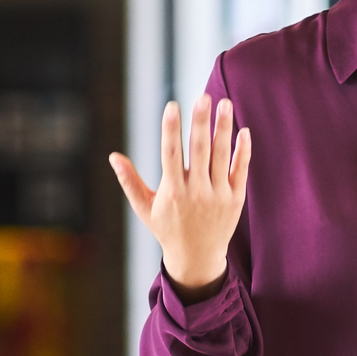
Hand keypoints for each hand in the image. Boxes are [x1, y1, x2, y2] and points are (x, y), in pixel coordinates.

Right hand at [111, 96, 251, 299]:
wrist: (198, 259)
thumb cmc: (167, 229)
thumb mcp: (145, 208)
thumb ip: (130, 181)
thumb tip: (113, 156)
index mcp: (172, 192)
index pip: (170, 154)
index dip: (170, 130)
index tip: (172, 106)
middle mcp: (196, 192)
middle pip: (199, 151)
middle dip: (200, 123)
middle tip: (202, 96)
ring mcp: (218, 196)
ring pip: (221, 156)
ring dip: (223, 129)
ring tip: (225, 103)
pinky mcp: (235, 199)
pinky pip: (240, 170)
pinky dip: (242, 151)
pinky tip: (243, 130)